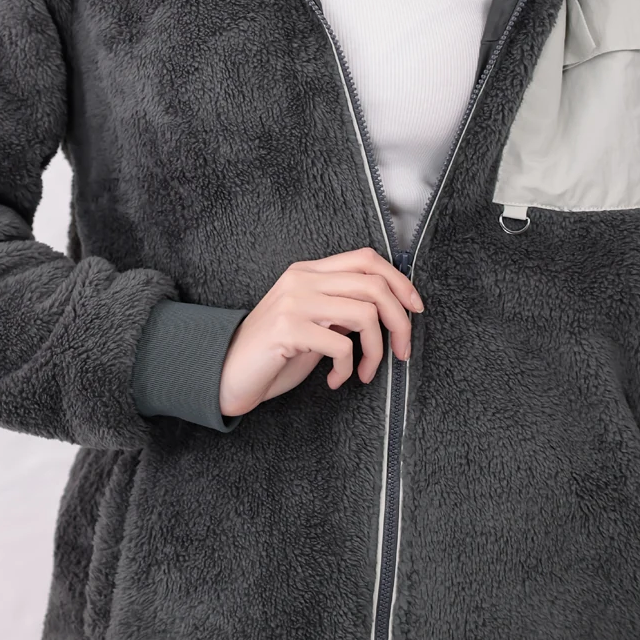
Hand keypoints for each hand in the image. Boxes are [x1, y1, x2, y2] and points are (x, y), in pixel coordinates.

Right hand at [218, 246, 421, 418]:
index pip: (367, 259)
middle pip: (373, 284)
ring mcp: (293, 302)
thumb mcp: (313, 323)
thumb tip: (386, 310)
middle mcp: (302, 279)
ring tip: (365, 372)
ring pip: (364, 314)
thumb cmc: (273, 354)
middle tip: (401, 352)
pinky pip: (342, 345)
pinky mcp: (287, 329)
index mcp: (309, 272)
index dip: (399, 281)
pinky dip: (349, 368)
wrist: (224, 373)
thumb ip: (341, 309)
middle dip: (399, 322)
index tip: (415, 309)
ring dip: (376, 352)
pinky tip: (335, 380)